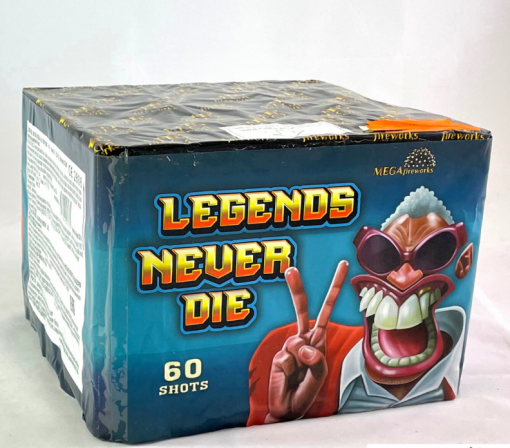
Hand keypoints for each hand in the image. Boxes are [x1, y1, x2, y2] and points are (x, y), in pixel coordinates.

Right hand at [265, 261, 348, 422]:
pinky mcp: (280, 356)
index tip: (343, 265)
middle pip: (302, 309)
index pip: (326, 309)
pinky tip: (288, 377)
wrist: (288, 409)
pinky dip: (291, 370)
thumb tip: (301, 344)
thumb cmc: (306, 390)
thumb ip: (315, 359)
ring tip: (299, 376)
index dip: (334, 287)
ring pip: (296, 341)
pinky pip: (288, 358)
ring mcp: (290, 347)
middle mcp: (304, 338)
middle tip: (290, 270)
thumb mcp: (320, 375)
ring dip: (301, 362)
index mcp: (318, 339)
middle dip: (296, 289)